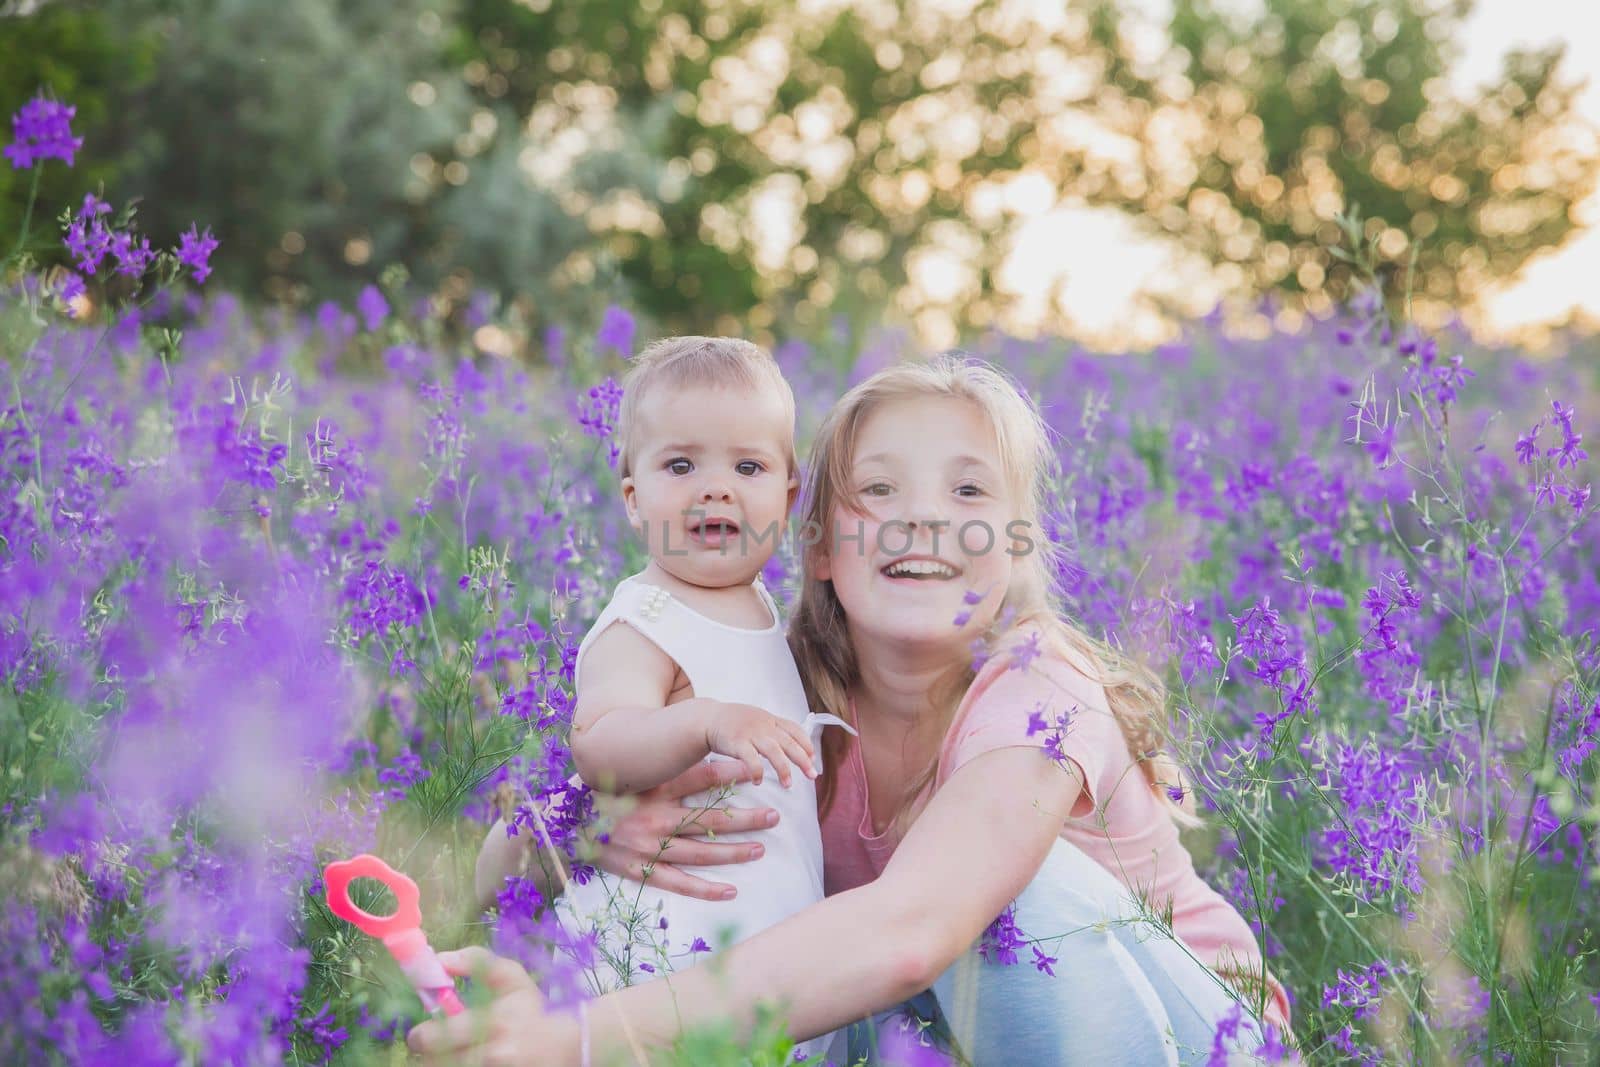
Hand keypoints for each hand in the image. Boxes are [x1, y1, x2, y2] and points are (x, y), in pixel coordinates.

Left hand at [407, 947, 578, 1065]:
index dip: (421, 1036)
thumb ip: (477, 961)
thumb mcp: (512, 978)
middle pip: (434, 1063)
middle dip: (428, 1054)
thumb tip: (439, 958)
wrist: (570, 1046)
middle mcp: (491, 1055)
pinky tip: (468, 1060)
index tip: (422, 1032)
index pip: (434, 1037)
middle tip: (433, 1048)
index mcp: (492, 1023)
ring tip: (453, 1054)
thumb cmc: (535, 1010)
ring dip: (442, 1063)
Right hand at [590, 759, 779, 899]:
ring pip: (700, 852)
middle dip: (745, 819)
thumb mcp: (642, 777)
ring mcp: (649, 848)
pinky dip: (705, 889)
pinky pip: (679, 883)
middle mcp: (655, 818)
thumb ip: (673, 769)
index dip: (730, 773)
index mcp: (656, 790)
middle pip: (708, 819)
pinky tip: (731, 890)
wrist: (572, 828)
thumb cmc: (614, 797)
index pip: (700, 778)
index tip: (756, 770)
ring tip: (760, 848)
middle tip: (775, 816)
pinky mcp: (642, 871)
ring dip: (734, 852)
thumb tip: (713, 755)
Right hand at [699, 700, 816, 787]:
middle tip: (813, 775)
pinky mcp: (737, 743)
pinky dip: (757, 771)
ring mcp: (751, 733)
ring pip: (774, 752)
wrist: (708, 718)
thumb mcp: (757, 719)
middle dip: (803, 759)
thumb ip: (773, 729)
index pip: (795, 729)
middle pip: (789, 742)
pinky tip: (758, 782)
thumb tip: (793, 745)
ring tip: (788, 784)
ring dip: (783, 769)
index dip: (806, 743)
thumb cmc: (734, 722)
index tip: (813, 758)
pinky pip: (751, 759)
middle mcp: (764, 725)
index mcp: (770, 719)